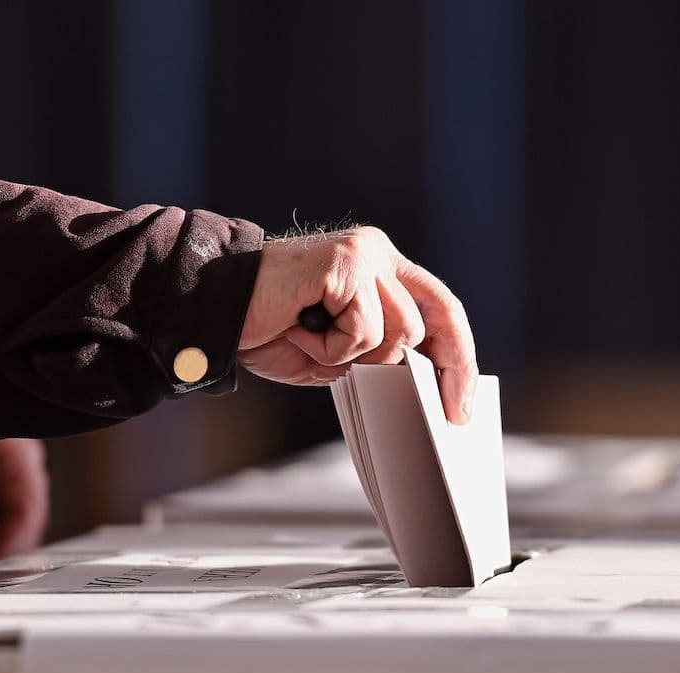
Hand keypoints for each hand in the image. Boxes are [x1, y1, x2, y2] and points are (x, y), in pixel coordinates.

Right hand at [239, 226, 477, 423]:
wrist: (215, 310)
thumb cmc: (269, 330)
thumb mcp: (337, 352)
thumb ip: (378, 356)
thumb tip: (424, 389)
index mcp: (379, 268)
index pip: (439, 308)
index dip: (458, 356)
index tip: (464, 402)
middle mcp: (377, 254)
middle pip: (429, 321)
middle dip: (439, 370)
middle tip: (446, 412)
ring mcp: (363, 254)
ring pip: (399, 330)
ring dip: (356, 356)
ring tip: (313, 344)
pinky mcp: (345, 262)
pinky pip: (364, 328)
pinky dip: (332, 346)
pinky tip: (300, 329)